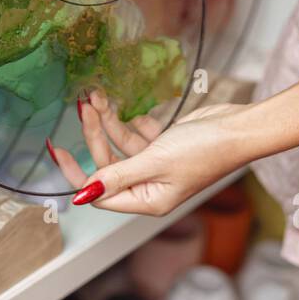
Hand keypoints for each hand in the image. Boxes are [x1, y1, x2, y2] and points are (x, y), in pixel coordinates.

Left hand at [46, 90, 247, 215]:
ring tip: (97, 98)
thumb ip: (117, 175)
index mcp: (147, 201)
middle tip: (86, 108)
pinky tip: (134, 111)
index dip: (78, 172)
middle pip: (108, 166)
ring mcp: (158, 167)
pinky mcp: (165, 148)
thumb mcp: (154, 162)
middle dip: (95, 137)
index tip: (59, 150)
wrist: (238, 128)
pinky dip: (132, 123)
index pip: (99, 193)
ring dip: (109, 123)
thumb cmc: (204, 150)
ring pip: (121, 147)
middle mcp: (150, 187)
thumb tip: (82, 195)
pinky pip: (137, 137)